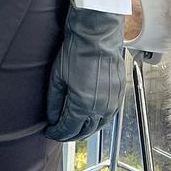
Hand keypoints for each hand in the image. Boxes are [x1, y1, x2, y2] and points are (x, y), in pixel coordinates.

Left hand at [45, 1, 125, 142]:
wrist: (96, 35)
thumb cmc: (76, 51)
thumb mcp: (57, 77)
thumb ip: (54, 101)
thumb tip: (52, 118)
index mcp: (83, 104)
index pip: (68, 128)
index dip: (57, 133)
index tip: (50, 132)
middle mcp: (100, 107)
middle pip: (84, 131)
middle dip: (71, 134)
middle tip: (61, 132)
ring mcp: (112, 101)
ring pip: (99, 126)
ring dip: (86, 130)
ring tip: (74, 128)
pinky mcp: (119, 93)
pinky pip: (109, 115)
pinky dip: (98, 120)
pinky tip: (91, 117)